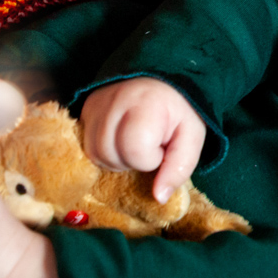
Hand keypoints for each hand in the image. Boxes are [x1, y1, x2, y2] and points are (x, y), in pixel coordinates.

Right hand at [80, 78, 204, 202]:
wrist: (162, 79)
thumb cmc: (178, 110)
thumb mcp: (192, 137)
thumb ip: (179, 168)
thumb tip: (159, 198)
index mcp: (145, 105)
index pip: (134, 150)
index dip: (150, 158)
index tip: (162, 146)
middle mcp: (114, 101)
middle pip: (110, 155)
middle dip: (132, 161)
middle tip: (149, 145)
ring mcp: (95, 104)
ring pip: (95, 154)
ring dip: (116, 158)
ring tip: (134, 144)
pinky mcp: (85, 108)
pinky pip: (85, 145)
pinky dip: (103, 150)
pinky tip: (119, 141)